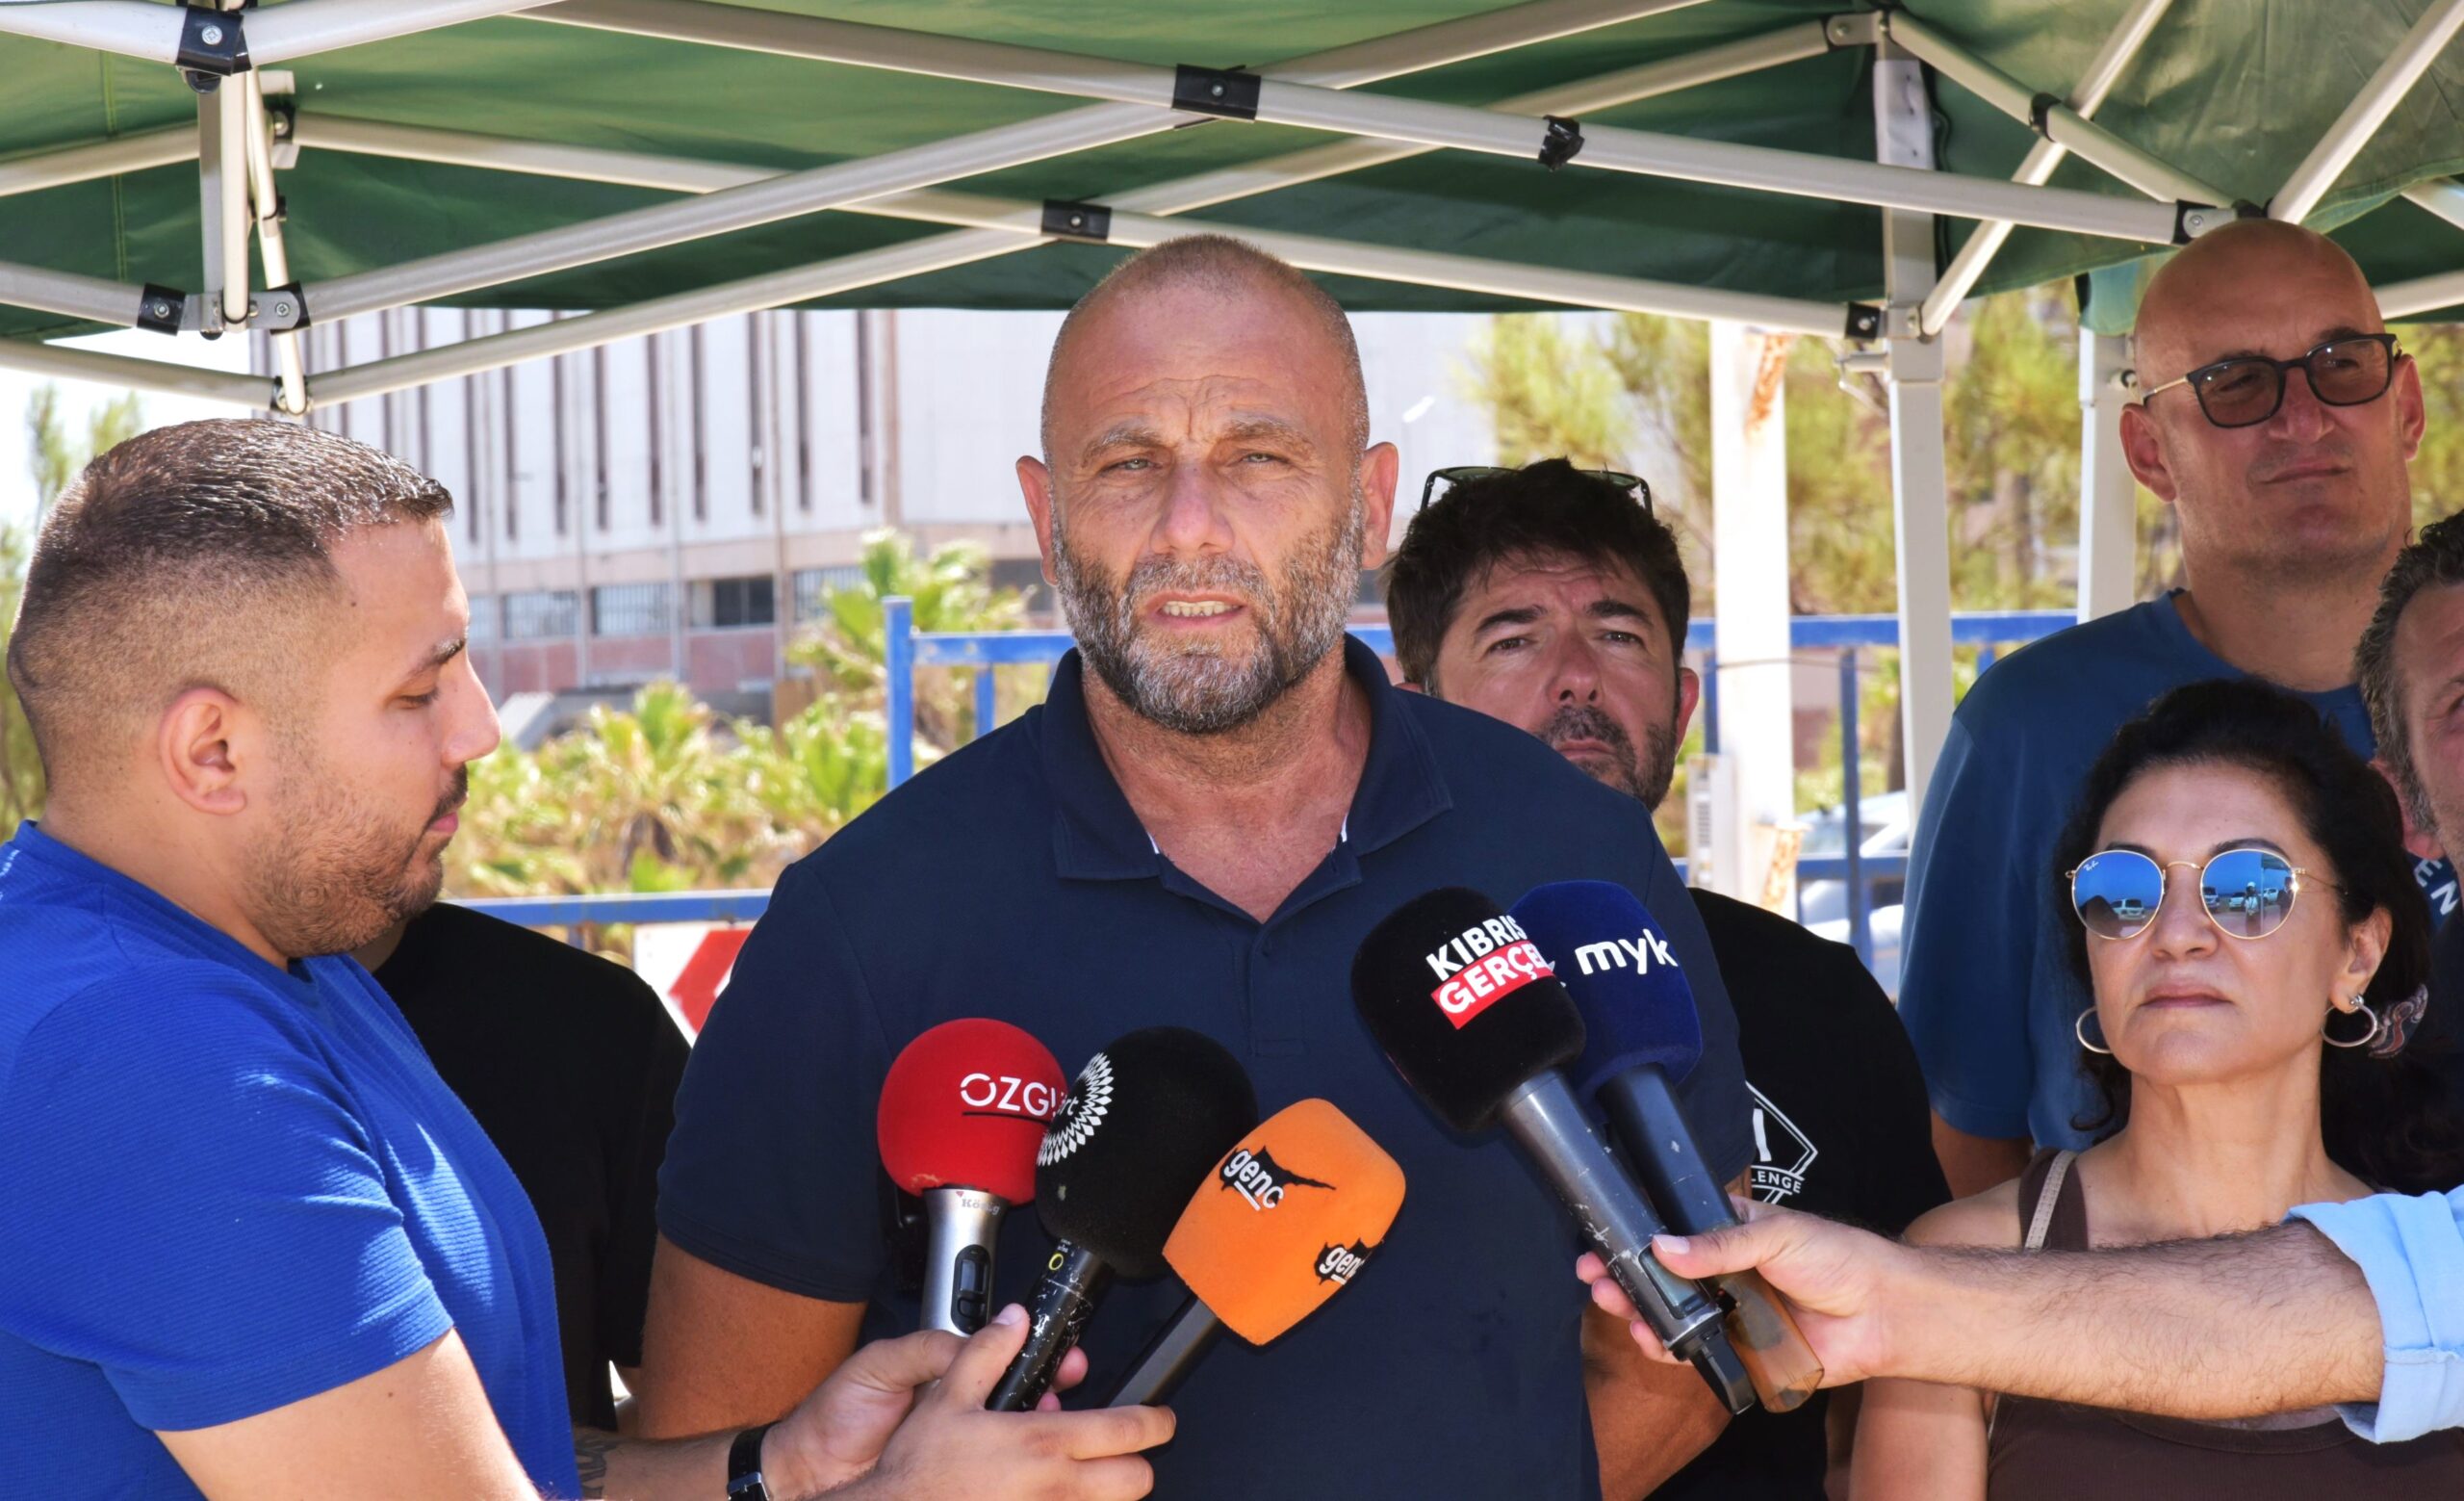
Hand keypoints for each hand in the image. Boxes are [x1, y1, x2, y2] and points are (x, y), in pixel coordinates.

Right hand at [816, 1303, 1172, 1500]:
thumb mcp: (950, 1398)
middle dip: (1139, 1464)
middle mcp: (1054, 1487)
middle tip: (1128, 1452)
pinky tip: (1056, 1497)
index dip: (1155, 1421)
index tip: (1160, 1418)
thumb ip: (988, 1353)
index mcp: (1041, 1443)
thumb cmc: (920, 1469)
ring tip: (1090, 1477)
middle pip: (1137, 1481)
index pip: (1126, 1432)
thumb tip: (1014, 1320)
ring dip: (1109, 1493)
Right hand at [1576, 1208, 1909, 1388]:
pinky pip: (1695, 1350)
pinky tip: (1651, 1337)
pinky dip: (1668, 1347)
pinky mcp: (1739, 1350)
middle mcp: (1724, 1272)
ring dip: (1639, 1310)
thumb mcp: (1776, 1234)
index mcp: (1730, 1233)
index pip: (1673, 1229)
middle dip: (1624, 1275)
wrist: (1883, 1313)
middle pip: (1662, 1274)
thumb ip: (1718, 1245)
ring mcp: (1729, 1311)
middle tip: (1595, 1275)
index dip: (1638, 1234)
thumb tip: (1664, 1246)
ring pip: (1672, 1313)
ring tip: (1616, 1303)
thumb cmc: (1840, 1257)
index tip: (1605, 1236)